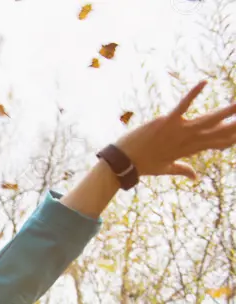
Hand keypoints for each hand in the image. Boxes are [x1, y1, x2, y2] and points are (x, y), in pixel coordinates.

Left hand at [115, 80, 235, 180]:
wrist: (123, 163)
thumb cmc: (142, 165)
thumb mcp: (166, 169)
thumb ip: (183, 171)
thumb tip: (196, 178)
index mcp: (188, 151)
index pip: (216, 143)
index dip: (230, 138)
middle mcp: (187, 141)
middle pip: (217, 132)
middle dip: (234, 125)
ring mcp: (178, 131)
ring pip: (207, 120)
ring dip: (225, 111)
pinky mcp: (166, 121)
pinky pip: (183, 105)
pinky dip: (193, 93)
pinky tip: (204, 82)